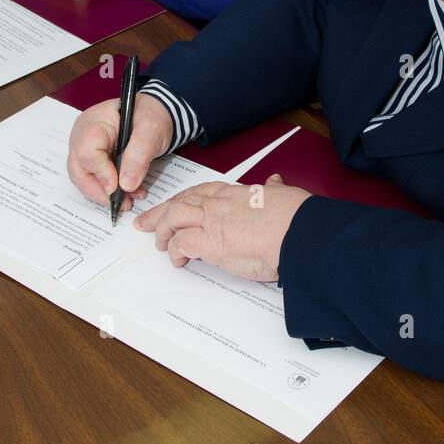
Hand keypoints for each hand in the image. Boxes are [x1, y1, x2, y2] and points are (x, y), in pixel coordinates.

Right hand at [68, 94, 173, 212]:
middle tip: (123, 204)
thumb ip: (138, 156)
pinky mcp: (91, 158)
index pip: (87, 152)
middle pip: (79, 170)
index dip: (102, 174)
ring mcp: (84, 147)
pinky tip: (126, 192)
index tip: (121, 187)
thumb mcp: (151, 131)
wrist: (154, 112)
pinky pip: (92, 178)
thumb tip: (126, 185)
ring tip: (128, 200)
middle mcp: (82, 135)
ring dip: (104, 193)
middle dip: (100, 191)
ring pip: (83, 178)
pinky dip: (107, 189)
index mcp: (94, 122)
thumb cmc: (151, 115)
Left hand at [134, 174, 309, 282]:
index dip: (182, 199)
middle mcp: (219, 203)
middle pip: (179, 202)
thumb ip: (275, 190)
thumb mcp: (283, 195)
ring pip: (173, 218)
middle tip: (145, 223)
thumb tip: (276, 183)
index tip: (173, 204)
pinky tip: (179, 260)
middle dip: (159, 213)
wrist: (299, 232)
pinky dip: (175, 252)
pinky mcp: (210, 243)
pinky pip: (180, 244)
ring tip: (158, 244)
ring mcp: (212, 221)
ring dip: (162, 231)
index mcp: (236, 192)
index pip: (200, 191)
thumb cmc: (296, 217)